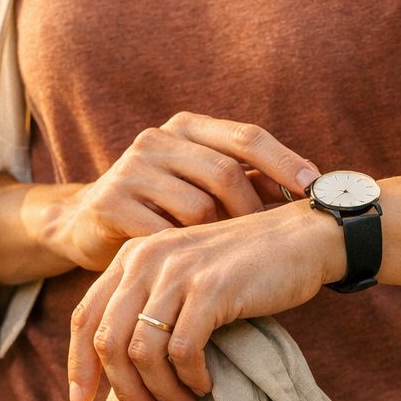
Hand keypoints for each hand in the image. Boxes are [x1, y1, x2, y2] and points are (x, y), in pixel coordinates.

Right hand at [39, 111, 320, 271]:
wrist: (83, 224)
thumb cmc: (160, 208)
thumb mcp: (200, 186)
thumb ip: (245, 181)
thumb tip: (312, 189)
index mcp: (186, 127)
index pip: (246, 137)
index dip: (285, 162)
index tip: (316, 188)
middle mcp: (157, 140)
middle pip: (225, 173)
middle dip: (251, 211)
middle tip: (267, 243)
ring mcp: (130, 170)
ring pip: (197, 207)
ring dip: (219, 239)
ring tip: (229, 262)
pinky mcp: (110, 204)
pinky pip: (164, 234)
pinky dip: (185, 255)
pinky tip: (194, 273)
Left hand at [66, 200, 345, 400]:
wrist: (302, 237)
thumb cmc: (244, 268)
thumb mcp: (184, 278)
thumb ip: (149, 306)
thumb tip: (118, 372)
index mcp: (132, 256)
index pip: (84, 317)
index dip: (78, 366)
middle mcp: (146, 259)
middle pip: (108, 341)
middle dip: (123, 391)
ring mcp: (179, 272)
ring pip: (143, 352)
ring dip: (161, 391)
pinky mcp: (212, 289)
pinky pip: (183, 351)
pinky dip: (190, 378)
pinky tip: (205, 385)